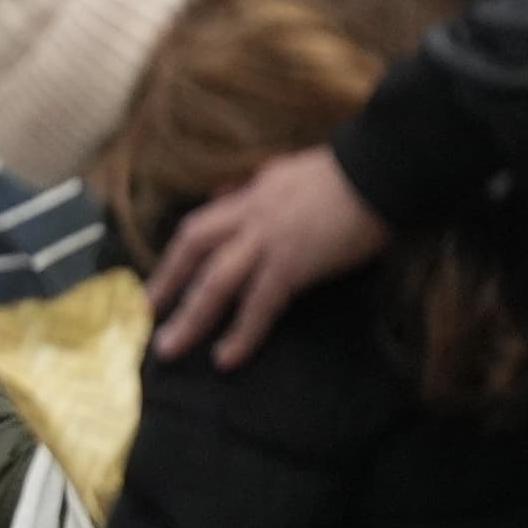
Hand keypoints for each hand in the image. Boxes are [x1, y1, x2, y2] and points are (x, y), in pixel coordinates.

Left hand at [149, 145, 387, 364]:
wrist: (382, 170)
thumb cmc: (348, 174)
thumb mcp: (287, 172)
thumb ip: (256, 186)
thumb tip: (230, 193)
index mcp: (247, 196)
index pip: (199, 227)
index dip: (175, 256)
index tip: (159, 280)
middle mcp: (248, 216)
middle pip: (194, 250)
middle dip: (167, 283)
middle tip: (145, 314)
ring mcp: (267, 241)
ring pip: (216, 283)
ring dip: (190, 318)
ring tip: (169, 348)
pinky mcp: (292, 265)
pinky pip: (260, 304)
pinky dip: (241, 332)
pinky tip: (226, 357)